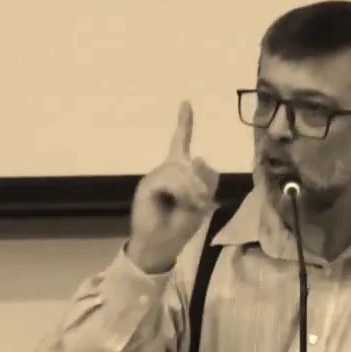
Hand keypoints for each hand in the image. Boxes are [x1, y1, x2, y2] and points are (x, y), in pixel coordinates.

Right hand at [126, 101, 220, 273]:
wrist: (157, 248)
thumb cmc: (177, 229)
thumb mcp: (200, 205)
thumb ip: (204, 182)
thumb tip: (199, 157)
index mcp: (177, 174)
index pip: (180, 144)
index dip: (184, 124)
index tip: (186, 103)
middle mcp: (164, 171)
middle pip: (187, 162)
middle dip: (198, 182)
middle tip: (199, 203)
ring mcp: (153, 178)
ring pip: (179, 170)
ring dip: (190, 189)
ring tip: (191, 205)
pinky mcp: (146, 186)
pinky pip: (168, 179)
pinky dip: (180, 191)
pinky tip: (181, 201)